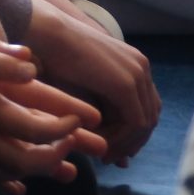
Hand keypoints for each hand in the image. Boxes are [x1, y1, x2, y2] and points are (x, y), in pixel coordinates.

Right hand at [0, 35, 105, 190]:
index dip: (63, 129)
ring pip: (7, 173)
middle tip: (70, 144)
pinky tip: (16, 186)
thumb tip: (31, 67)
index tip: (78, 120)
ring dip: (35, 172)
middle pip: (26, 161)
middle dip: (55, 156)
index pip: (36, 129)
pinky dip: (5, 184)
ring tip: (53, 162)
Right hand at [22, 0, 157, 164]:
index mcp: (134, 65)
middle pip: (150, 117)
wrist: (44, 34)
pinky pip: (134, 123)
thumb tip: (123, 160)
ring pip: (145, 124)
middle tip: (109, 157)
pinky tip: (99, 143)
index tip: (112, 149)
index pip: (147, 109)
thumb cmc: (53, 59)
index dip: (132, 134)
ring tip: (103, 154)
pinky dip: (120, 138)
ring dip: (125, 143)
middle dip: (131, 142)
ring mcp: (137, 74)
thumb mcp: (84, 92)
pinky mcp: (126, 84)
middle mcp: (142, 67)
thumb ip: (104, 119)